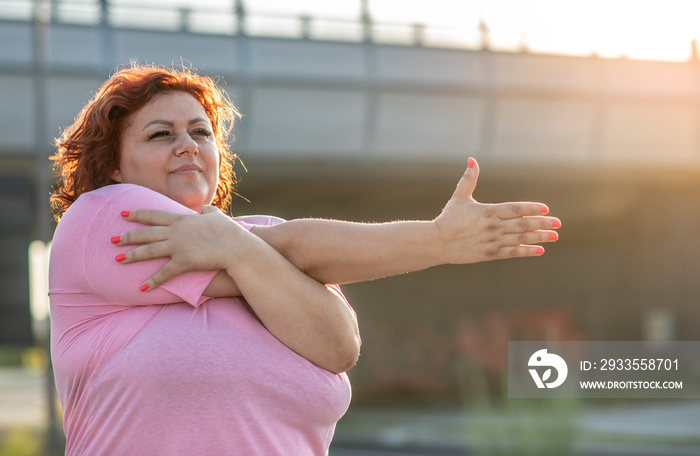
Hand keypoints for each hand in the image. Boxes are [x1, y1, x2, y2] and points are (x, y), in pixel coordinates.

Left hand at [113, 206, 247, 290]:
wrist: (237, 247)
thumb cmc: (230, 231)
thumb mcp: (217, 216)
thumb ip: (207, 210)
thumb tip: (204, 206)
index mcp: (182, 219)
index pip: (154, 215)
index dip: (137, 214)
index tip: (123, 214)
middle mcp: (176, 231)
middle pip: (146, 233)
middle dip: (127, 236)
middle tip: (111, 239)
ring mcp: (179, 246)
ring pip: (149, 250)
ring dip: (132, 255)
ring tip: (118, 260)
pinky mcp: (184, 262)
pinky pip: (165, 273)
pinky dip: (153, 281)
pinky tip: (142, 287)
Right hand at [433, 157, 559, 263]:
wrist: (436, 242)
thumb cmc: (448, 219)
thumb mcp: (459, 197)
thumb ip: (469, 179)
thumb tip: (471, 160)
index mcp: (488, 211)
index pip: (514, 208)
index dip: (531, 208)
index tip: (546, 209)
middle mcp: (492, 226)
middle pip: (522, 224)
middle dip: (542, 223)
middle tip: (558, 222)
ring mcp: (492, 241)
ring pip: (520, 238)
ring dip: (539, 237)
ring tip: (554, 236)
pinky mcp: (489, 254)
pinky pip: (512, 253)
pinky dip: (526, 251)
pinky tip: (540, 250)